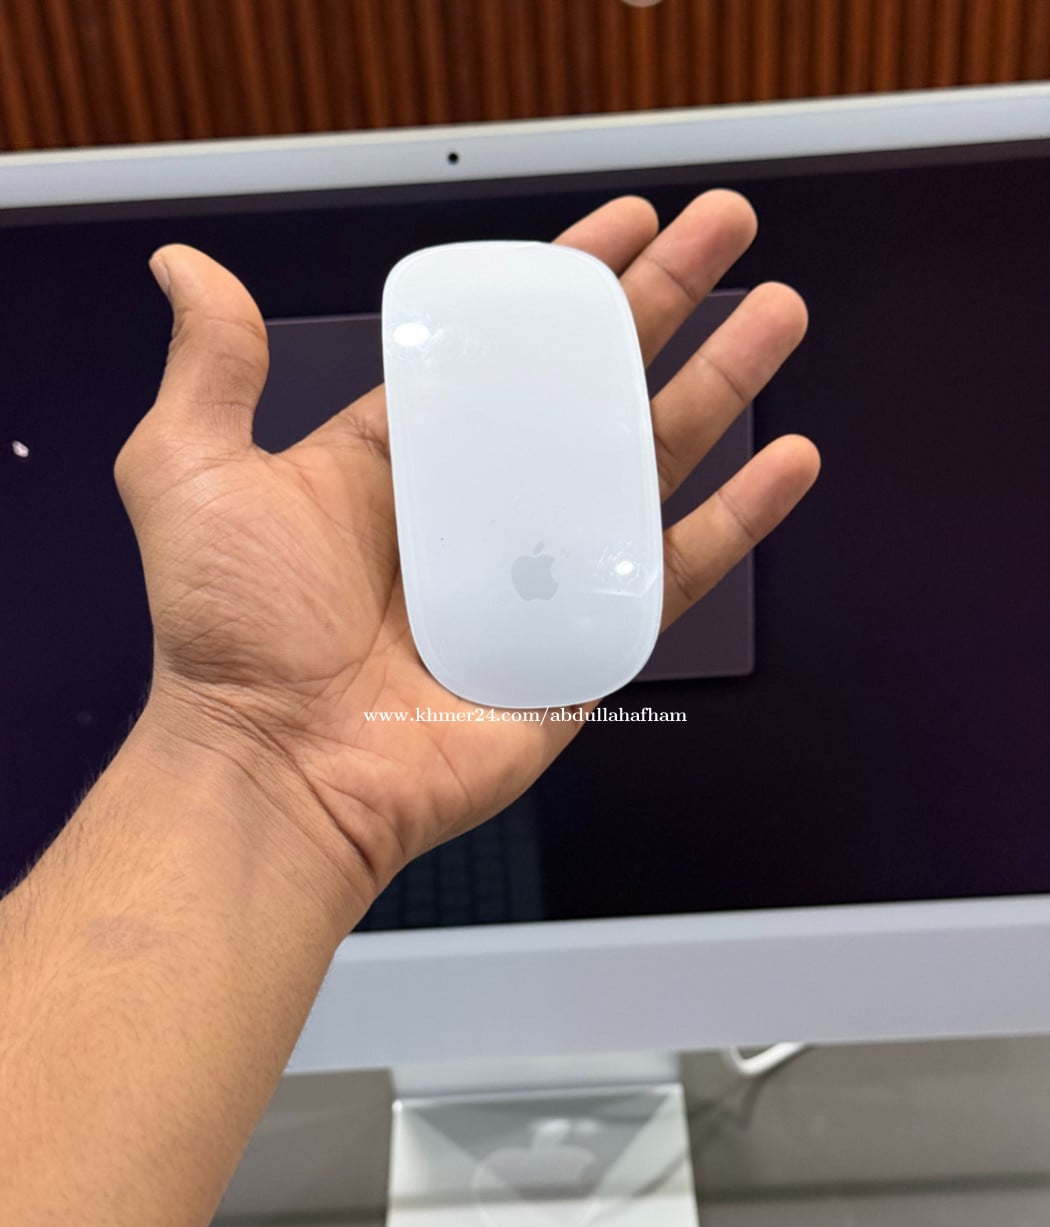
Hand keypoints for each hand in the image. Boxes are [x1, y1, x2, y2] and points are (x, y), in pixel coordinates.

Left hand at [119, 192, 817, 917]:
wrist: (280, 770)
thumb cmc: (231, 638)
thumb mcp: (192, 472)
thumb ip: (212, 367)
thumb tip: (186, 268)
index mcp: (405, 462)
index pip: (506, 352)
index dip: (566, 285)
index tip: (625, 228)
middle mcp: (479, 511)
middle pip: (594, 388)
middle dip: (667, 305)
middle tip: (727, 234)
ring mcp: (537, 579)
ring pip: (647, 464)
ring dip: (720, 387)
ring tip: (777, 315)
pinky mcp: (579, 647)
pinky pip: (670, 574)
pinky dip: (736, 522)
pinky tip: (784, 463)